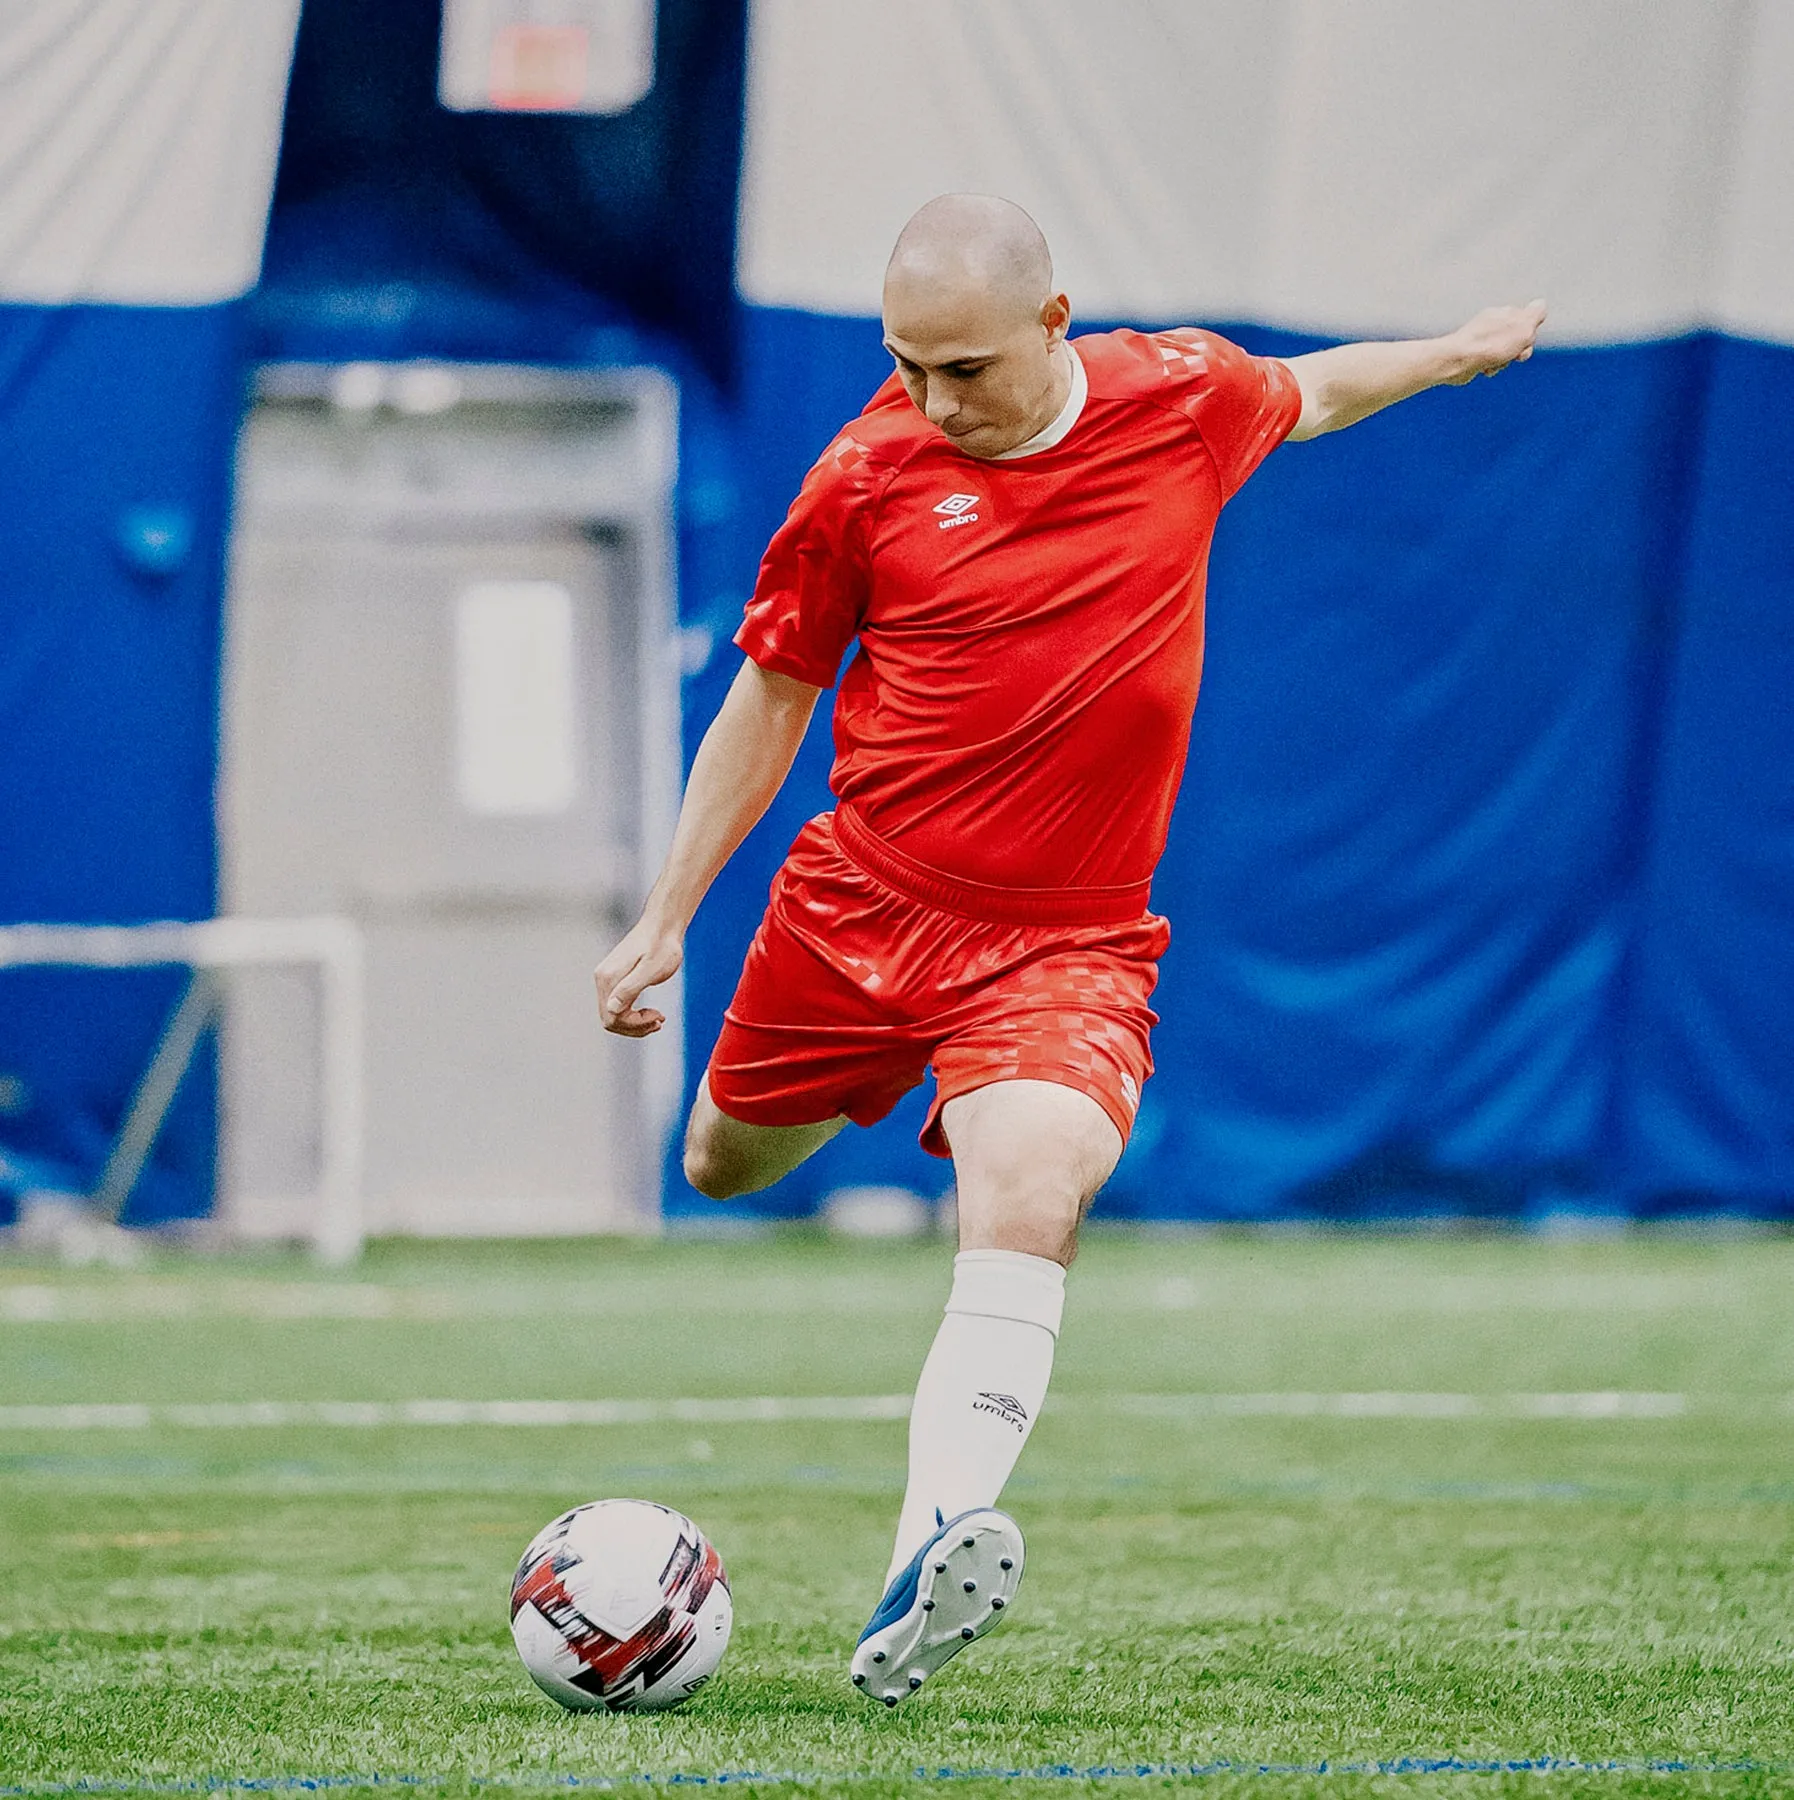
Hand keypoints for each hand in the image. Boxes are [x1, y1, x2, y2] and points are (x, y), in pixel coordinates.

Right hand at [594, 916, 683, 1037]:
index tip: (657, 1017)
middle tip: (659, 1021)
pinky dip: (633, 1013)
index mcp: (609, 979)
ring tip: (658, 1018)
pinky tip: (650, 1012)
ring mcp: (607, 978)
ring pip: (614, 1014)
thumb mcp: (651, 970)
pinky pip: (618, 1005)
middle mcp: (602, 979)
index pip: (612, 1017)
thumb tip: (612, 1009)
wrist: (663, 925)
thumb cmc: (662, 945)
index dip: (634, 1025)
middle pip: (610, 1019)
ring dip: (635, 1022)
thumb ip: (630, 989)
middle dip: (635, 1027)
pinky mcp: (615, 977)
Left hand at [1445, 300, 1546, 382]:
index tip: (1526, 340)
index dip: (1532, 334)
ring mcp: (1483, 337)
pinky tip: (1483, 368)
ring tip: (1494, 363)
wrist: (1459, 361)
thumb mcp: (1523, 327)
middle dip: (1518, 351)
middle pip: (1518, 339)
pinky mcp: (1473, 352)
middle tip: (1513, 356)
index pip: (1530, 320)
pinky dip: (1490, 367)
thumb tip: (1540, 304)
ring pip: (1505, 352)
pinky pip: (1490, 361)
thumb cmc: (1491, 345)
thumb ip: (1536, 314)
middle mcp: (1494, 321)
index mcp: (1506, 312)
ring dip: (1503, 362)